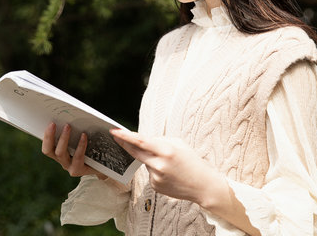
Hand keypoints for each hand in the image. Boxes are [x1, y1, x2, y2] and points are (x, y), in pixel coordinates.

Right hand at [42, 122, 105, 178]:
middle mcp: (61, 159)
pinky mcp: (77, 170)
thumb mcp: (84, 136)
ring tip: (68, 126)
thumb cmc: (93, 148)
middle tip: (53, 123)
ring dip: (63, 138)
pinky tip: (84, 136)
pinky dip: (80, 145)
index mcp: (59, 151)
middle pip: (48, 150)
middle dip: (49, 136)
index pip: (47, 144)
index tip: (49, 122)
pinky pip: (77, 157)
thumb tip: (70, 115)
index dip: (45, 135)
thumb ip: (76, 128)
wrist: (105, 164)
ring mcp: (68, 166)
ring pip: (60, 153)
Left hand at [110, 128, 227, 207]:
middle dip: (125, 144)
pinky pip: (150, 173)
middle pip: (136, 152)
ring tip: (169, 163)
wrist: (202, 185)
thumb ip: (160, 141)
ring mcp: (155, 177)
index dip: (125, 136)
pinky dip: (156, 170)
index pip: (141, 142)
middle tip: (116, 136)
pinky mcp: (155, 186)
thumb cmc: (193, 161)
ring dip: (151, 159)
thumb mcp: (179, 144)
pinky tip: (169, 173)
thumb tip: (143, 141)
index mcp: (166, 151)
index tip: (114, 131)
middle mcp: (159, 165)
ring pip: (145, 162)